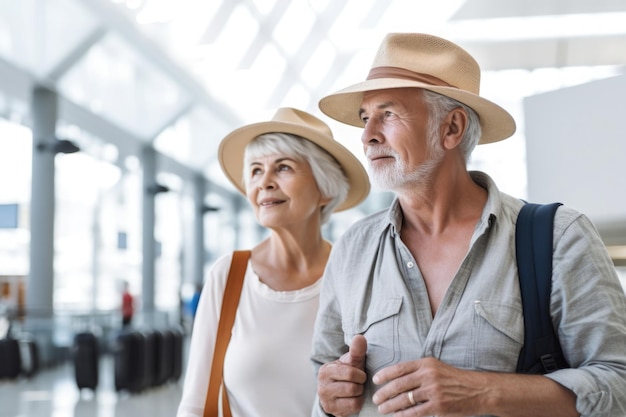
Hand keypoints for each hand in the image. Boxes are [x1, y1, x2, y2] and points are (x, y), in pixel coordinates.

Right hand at [317, 334, 367, 416]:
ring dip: (360, 394)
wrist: (338, 392)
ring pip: (353, 398)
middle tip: (358, 383)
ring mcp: (326, 400)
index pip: (349, 373)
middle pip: (352, 387)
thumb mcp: (351, 362)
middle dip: (360, 385)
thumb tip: (359, 337)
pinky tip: (354, 398)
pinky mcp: (331, 410)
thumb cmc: (347, 373)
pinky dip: (358, 403)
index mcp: (326, 370)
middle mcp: (322, 386)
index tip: (360, 374)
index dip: (360, 375)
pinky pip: (353, 407)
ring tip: (356, 390)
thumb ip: (356, 350)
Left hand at [372, 357, 487, 415]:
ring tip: (382, 409)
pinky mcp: (438, 406)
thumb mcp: (436, 367)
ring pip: (404, 399)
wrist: (478, 390)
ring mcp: (433, 391)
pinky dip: (403, 415)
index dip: (385, 374)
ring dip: (390, 405)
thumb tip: (396, 378)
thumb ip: (418, 370)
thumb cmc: (455, 379)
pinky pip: (415, 412)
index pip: (399, 368)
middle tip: (375, 399)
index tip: (375, 380)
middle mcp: (428, 375)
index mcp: (426, 363)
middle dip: (384, 393)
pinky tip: (397, 416)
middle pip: (399, 385)